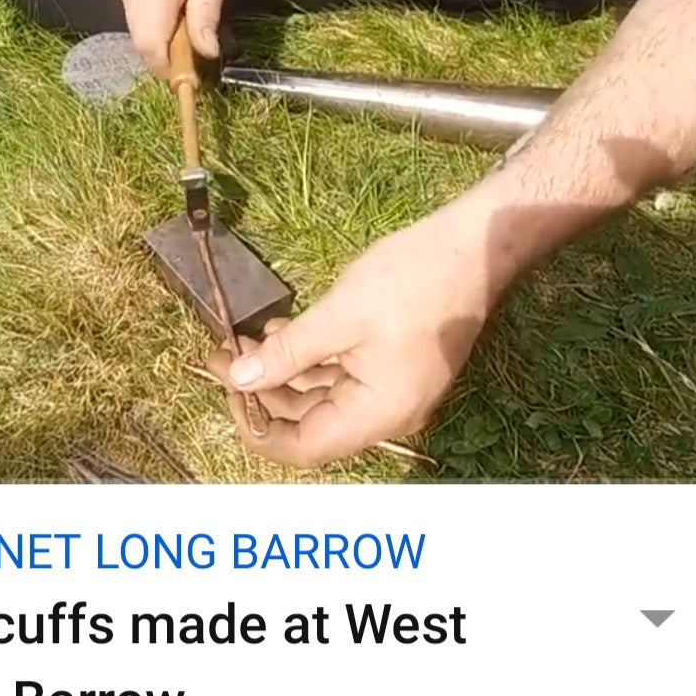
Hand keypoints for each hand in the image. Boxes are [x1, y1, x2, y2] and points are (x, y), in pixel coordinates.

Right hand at [109, 0, 234, 77]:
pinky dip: (151, 13)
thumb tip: (206, 52)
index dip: (166, 70)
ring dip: (160, 33)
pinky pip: (132, 3)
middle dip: (166, 55)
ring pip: (135, 23)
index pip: (150, 46)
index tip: (189, 78)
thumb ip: (207, 10)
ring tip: (187, 19)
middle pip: (141, 40)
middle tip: (194, 53)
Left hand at [206, 216, 496, 467]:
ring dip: (278, 371)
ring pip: (318, 397)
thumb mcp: (339, 316)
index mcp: (378, 413)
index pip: (303, 447)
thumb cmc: (412, 280)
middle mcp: (384, 414)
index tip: (223, 388)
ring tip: (240, 338)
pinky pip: (337, 377)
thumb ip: (286, 354)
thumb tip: (238, 379)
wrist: (474, 247)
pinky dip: (305, 359)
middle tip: (221, 352)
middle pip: (307, 423)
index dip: (256, 426)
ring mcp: (388, 392)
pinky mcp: (388, 369)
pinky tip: (276, 332)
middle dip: (259, 390)